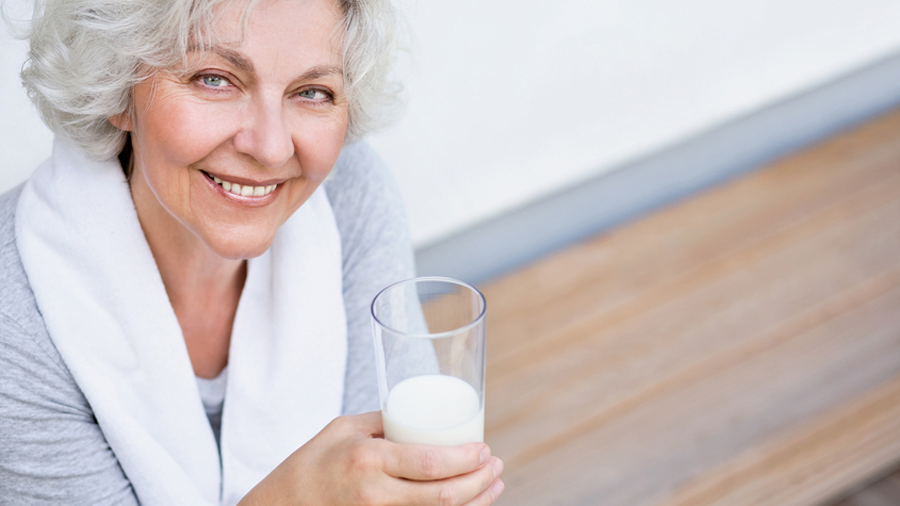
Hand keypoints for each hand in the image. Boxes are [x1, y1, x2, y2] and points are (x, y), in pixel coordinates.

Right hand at [238, 411, 504, 505]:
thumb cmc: (309, 464)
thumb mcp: (343, 429)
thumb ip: (385, 422)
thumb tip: (424, 414)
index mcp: (368, 459)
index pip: (430, 463)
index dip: (466, 460)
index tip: (484, 450)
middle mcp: (374, 494)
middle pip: (443, 496)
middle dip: (480, 482)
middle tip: (496, 466)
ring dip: (476, 503)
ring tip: (495, 486)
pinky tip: (469, 505)